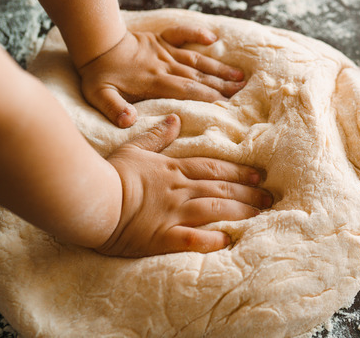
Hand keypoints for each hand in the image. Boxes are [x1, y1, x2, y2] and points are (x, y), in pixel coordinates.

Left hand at [77, 26, 245, 127]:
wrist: (95, 44)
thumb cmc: (97, 74)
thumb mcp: (99, 96)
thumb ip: (114, 109)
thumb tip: (129, 121)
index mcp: (155, 82)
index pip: (187, 90)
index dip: (207, 97)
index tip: (226, 105)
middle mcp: (165, 66)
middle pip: (198, 77)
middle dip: (221, 85)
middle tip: (242, 92)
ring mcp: (165, 52)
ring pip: (197, 60)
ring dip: (218, 68)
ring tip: (239, 76)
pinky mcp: (161, 40)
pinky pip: (182, 34)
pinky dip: (196, 34)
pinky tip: (212, 38)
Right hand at [97, 114, 271, 256]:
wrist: (89, 196)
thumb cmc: (109, 173)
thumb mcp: (135, 148)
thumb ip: (158, 136)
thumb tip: (175, 119)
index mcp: (173, 170)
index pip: (214, 169)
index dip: (239, 172)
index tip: (259, 175)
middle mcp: (179, 190)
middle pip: (221, 189)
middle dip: (248, 193)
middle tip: (269, 198)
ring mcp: (173, 214)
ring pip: (215, 210)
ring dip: (239, 212)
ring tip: (260, 216)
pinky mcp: (162, 237)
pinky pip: (193, 239)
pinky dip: (212, 240)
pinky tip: (229, 241)